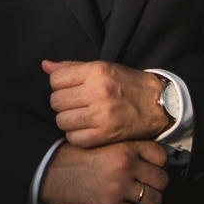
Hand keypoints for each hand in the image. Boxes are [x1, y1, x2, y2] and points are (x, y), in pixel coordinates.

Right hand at [39, 140, 168, 203]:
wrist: (48, 171)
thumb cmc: (72, 157)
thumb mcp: (101, 143)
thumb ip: (125, 148)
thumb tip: (148, 159)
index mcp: (123, 147)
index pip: (160, 156)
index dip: (160, 164)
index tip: (155, 168)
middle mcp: (124, 167)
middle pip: (161, 180)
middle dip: (156, 185)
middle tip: (147, 186)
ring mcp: (118, 188)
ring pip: (154, 200)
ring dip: (148, 202)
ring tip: (139, 200)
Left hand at [44, 60, 173, 147]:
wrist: (159, 104)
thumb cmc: (128, 84)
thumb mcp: (103, 68)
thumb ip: (72, 67)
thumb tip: (45, 65)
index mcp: (96, 71)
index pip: (55, 79)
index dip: (58, 85)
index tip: (69, 89)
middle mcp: (97, 92)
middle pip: (56, 101)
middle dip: (62, 103)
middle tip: (74, 105)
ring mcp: (102, 114)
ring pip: (62, 120)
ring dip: (67, 120)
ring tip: (79, 117)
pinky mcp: (106, 134)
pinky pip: (74, 138)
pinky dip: (76, 136)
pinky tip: (86, 129)